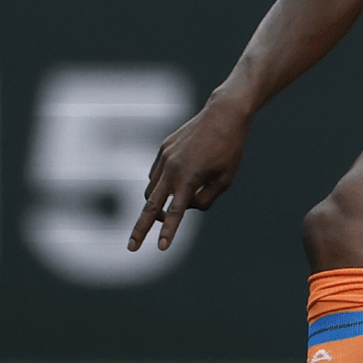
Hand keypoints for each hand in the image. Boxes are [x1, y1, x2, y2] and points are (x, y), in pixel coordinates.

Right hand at [129, 97, 249, 251]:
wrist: (224, 114)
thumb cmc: (229, 148)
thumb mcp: (225, 179)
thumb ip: (205, 199)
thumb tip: (185, 207)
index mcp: (190, 177)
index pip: (176, 211)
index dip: (169, 231)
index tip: (162, 247)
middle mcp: (172, 168)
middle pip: (151, 205)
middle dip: (140, 228)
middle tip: (132, 248)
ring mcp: (165, 157)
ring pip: (152, 189)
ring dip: (156, 203)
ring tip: (168, 208)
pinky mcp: (164, 148)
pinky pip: (157, 173)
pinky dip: (162, 183)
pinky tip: (176, 180)